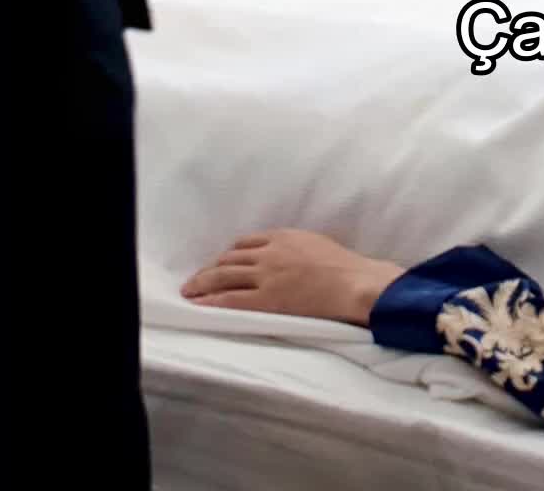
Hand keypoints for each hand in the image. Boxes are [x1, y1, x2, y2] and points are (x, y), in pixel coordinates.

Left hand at [182, 229, 403, 326]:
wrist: (353, 282)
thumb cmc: (345, 266)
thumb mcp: (316, 243)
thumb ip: (296, 247)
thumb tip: (289, 256)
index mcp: (283, 236)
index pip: (245, 244)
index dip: (228, 255)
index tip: (220, 264)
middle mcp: (269, 253)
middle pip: (229, 258)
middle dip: (209, 269)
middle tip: (196, 279)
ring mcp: (265, 275)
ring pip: (223, 276)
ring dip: (203, 283)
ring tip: (190, 291)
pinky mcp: (266, 299)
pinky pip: (230, 299)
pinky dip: (210, 301)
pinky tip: (199, 305)